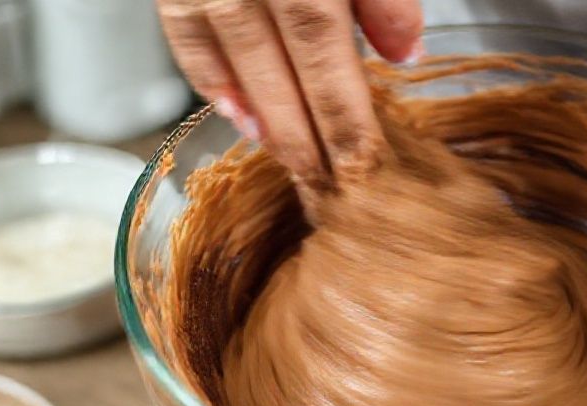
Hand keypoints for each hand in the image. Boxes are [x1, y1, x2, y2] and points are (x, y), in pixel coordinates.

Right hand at [155, 0, 422, 178]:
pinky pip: (184, 31)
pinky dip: (212, 78)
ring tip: (298, 164)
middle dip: (311, 135)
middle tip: (334, 193)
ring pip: (235, 54)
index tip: (367, 164)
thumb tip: (402, 50)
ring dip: (268, 118)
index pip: (321, 38)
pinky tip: (241, 114)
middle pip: (280, 59)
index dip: (343, 109)